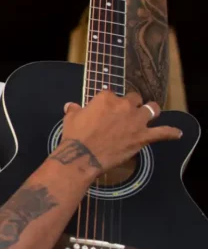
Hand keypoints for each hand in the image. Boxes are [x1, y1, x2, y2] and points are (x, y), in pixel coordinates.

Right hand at [61, 90, 181, 174]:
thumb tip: (70, 105)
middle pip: (134, 98)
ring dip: (151, 110)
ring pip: (152, 109)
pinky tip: (177, 133)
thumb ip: (74, 110)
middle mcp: (124, 105)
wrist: (83, 155)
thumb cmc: (75, 136)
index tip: (106, 107)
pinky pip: (163, 133)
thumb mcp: (70, 118)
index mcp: (106, 98)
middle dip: (131, 103)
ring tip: (150, 113)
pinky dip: (171, 133)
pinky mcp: (143, 136)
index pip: (111, 93)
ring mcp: (136, 120)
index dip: (109, 101)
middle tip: (126, 113)